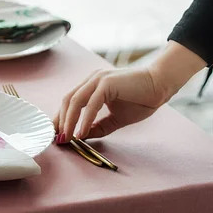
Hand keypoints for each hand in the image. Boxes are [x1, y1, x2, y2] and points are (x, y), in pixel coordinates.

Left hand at [54, 41, 206, 142]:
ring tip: (67, 138)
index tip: (58, 134)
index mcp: (92, 85)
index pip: (70, 101)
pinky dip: (84, 119)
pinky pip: (91, 104)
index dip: (62, 117)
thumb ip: (99, 126)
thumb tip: (83, 136)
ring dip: (69, 121)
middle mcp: (92, 80)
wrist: (161, 86)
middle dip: (61, 120)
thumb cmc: (141, 99)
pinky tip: (82, 132)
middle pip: (68, 100)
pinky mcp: (106, 83)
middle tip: (59, 138)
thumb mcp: (116, 118)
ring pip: (75, 101)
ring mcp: (98, 80)